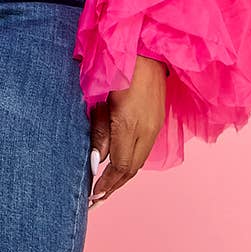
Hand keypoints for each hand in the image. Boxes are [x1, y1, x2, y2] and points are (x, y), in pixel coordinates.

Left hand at [88, 56, 168, 205]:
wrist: (146, 51)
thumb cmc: (117, 70)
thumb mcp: (100, 100)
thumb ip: (98, 131)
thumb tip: (95, 160)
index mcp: (129, 124)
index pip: (119, 165)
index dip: (106, 183)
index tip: (92, 194)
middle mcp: (146, 130)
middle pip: (131, 169)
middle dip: (113, 186)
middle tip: (96, 200)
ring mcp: (154, 126)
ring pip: (139, 162)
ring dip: (122, 178)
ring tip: (106, 190)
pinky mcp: (157, 122)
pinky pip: (143, 152)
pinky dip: (130, 165)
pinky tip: (119, 170)